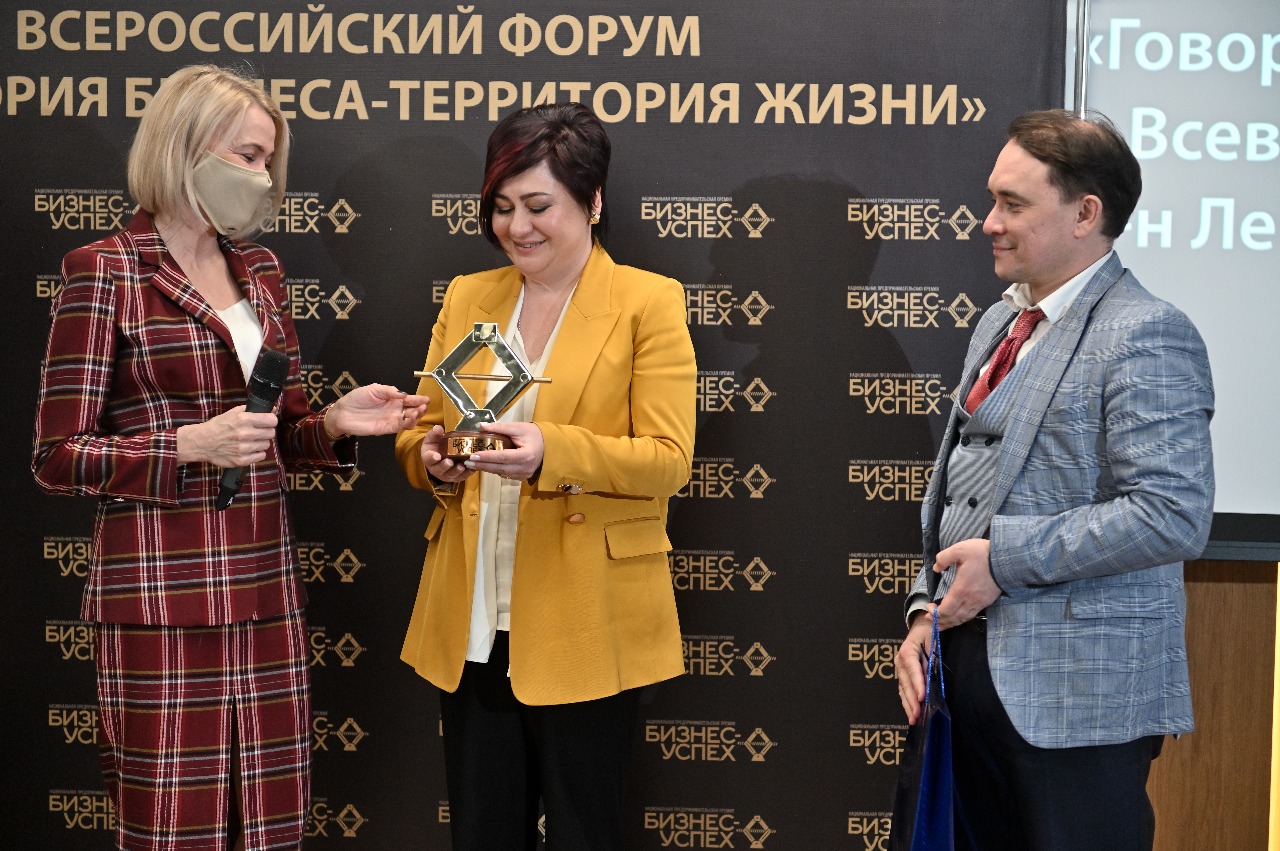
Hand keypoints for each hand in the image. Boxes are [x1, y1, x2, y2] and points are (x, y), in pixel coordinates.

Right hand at [176, 405, 277, 467]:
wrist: (201, 442)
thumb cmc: (218, 426)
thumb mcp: (234, 413)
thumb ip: (254, 410)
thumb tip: (273, 409)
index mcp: (244, 419)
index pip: (272, 420)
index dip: (271, 421)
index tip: (267, 422)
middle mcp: (245, 434)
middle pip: (271, 433)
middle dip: (266, 432)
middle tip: (257, 432)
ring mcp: (244, 448)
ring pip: (266, 445)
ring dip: (260, 443)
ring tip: (250, 441)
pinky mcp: (242, 460)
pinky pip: (261, 456)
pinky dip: (257, 453)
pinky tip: (248, 449)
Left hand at [325, 384, 428, 437]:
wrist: (344, 412)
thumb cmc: (357, 398)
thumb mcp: (374, 389)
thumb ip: (389, 391)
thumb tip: (404, 394)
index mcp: (393, 399)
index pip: (410, 399)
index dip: (419, 399)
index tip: (427, 399)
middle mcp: (395, 410)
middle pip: (412, 410)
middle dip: (420, 409)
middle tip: (423, 406)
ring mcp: (392, 419)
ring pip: (409, 420)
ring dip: (416, 417)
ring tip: (418, 412)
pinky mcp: (386, 428)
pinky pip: (399, 427)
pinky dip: (406, 424)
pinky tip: (409, 419)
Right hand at [420, 425, 474, 483]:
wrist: (443, 454)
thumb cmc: (436, 445)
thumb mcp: (433, 438)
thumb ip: (435, 433)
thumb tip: (438, 428)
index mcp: (429, 458)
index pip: (429, 458)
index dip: (432, 457)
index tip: (436, 456)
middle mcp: (436, 468)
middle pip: (439, 469)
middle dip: (445, 466)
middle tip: (449, 462)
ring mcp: (446, 474)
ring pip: (451, 475)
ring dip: (457, 471)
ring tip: (462, 466)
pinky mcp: (456, 477)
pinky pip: (461, 477)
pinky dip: (467, 473)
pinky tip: (472, 468)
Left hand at [463, 421, 544, 481]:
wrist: (550, 446)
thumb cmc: (535, 435)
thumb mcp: (518, 427)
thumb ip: (500, 427)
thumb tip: (481, 426)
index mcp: (526, 455)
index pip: (503, 457)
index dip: (488, 457)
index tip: (474, 455)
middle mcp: (525, 468)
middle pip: (499, 468)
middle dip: (482, 465)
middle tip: (467, 461)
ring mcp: (524, 475)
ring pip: (501, 473)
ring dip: (486, 468)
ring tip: (472, 463)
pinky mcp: (521, 477)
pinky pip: (505, 474)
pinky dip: (494, 470)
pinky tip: (484, 465)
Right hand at [894, 607, 934, 724]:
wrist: (922, 625)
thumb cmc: (929, 632)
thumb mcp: (933, 639)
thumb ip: (932, 655)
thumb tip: (933, 673)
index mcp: (907, 652)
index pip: (913, 670)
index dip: (918, 684)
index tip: (923, 697)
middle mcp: (900, 661)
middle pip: (905, 684)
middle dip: (912, 701)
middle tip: (918, 715)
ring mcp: (900, 669)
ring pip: (902, 690)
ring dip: (908, 705)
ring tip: (914, 719)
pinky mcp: (903, 675)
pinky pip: (903, 690)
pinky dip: (907, 702)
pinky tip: (911, 713)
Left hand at [933, 538, 1001, 628]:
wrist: (1008, 559)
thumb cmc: (983, 554)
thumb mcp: (960, 549)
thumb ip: (944, 557)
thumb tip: (936, 568)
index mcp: (961, 590)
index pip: (946, 610)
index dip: (935, 613)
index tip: (928, 608)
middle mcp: (970, 600)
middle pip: (953, 618)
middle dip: (940, 621)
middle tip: (930, 619)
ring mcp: (980, 602)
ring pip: (963, 619)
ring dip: (950, 623)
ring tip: (941, 624)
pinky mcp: (987, 601)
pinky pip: (972, 615)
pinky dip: (962, 619)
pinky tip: (958, 618)